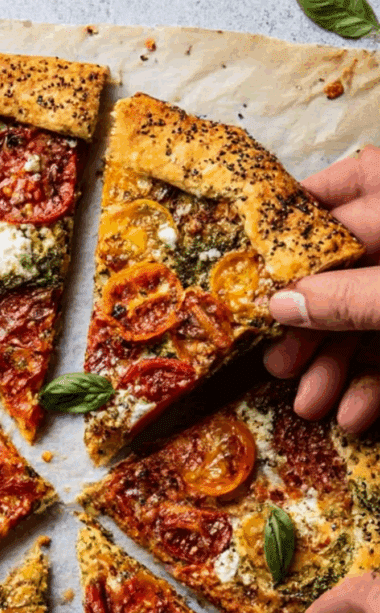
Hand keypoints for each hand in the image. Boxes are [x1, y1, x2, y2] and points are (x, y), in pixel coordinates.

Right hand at [263, 145, 379, 433]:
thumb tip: (280, 304)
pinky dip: (376, 384)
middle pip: (342, 271)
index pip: (335, 196)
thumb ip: (350, 298)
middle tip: (276, 363)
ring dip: (336, 368)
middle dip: (309, 325)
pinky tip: (357, 415)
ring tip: (311, 405)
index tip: (246, 269)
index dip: (286, 233)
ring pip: (367, 319)